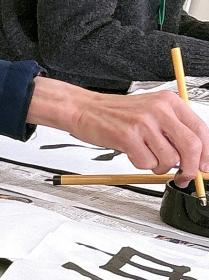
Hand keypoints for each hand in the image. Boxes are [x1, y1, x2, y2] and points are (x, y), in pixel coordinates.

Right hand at [30, 79, 208, 177]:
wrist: (84, 109)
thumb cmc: (117, 115)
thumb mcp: (151, 113)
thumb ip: (174, 131)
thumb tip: (196, 158)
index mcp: (170, 102)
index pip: (201, 130)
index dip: (207, 154)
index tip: (205, 167)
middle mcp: (160, 110)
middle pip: (191, 146)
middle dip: (190, 168)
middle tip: (184, 177)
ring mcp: (143, 123)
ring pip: (169, 159)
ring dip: (159, 167)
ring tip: (147, 158)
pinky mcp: (127, 136)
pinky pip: (146, 162)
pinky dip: (141, 165)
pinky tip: (133, 154)